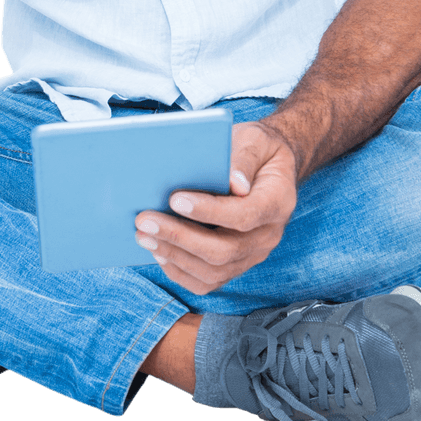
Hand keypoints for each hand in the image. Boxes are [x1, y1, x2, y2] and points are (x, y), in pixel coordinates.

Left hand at [134, 120, 297, 294]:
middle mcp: (268, 235)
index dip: (209, 211)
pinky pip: (209, 280)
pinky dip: (181, 271)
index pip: (243, 215)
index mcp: (277, 202)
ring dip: (174, 255)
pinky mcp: (237, 263)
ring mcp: (253, 254)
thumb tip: (234, 182)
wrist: (269, 167)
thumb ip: (244, 158)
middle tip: (145, 220)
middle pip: (223, 250)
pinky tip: (159, 251)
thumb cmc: (258, 150)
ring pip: (213, 270)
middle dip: (179, 236)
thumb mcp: (255, 140)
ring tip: (144, 236)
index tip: (174, 200)